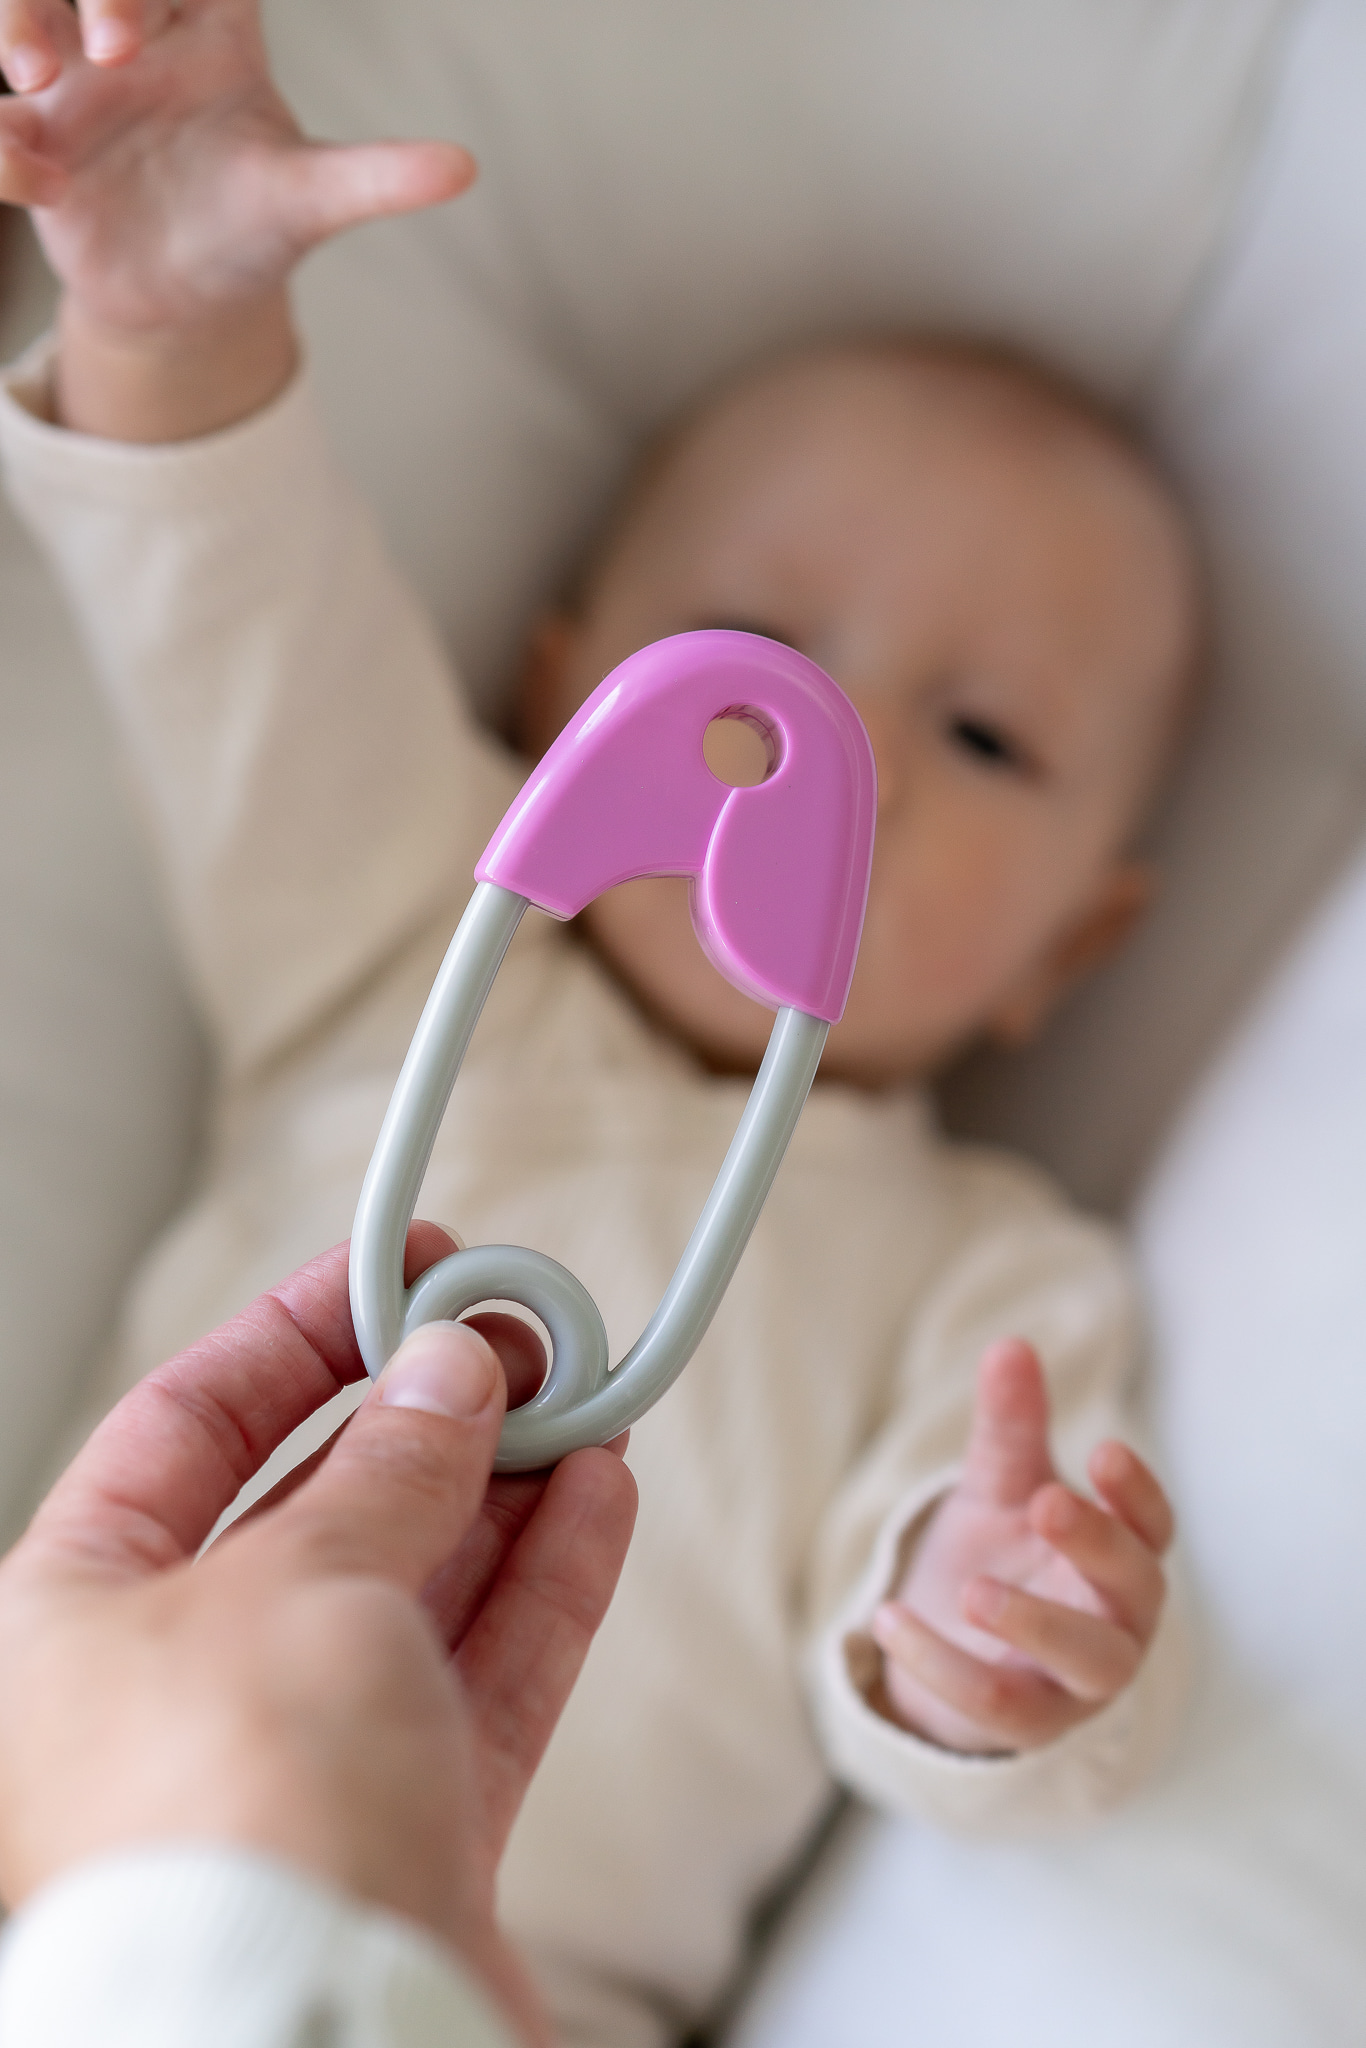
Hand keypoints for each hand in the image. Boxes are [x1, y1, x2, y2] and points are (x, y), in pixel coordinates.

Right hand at [0, 0, 473, 434]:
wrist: (190, 300)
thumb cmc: (254, 228)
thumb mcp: (311, 203)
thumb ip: (376, 178)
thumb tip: (464, 169)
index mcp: (211, 25)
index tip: (151, 22)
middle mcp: (136, 34)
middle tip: (110, 47)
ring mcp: (72, 77)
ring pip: (23, 9)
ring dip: (19, 23)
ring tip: (35, 82)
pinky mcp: (30, 131)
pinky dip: (4, 145)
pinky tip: (40, 185)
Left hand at [0, 1227, 636, 2047]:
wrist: (317, 2047)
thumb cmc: (233, 1827)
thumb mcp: (306, 1583)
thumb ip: (392, 1466)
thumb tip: (449, 1372)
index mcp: (73, 1617)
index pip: (188, 1425)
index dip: (299, 1332)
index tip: (402, 1271)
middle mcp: (174, 1690)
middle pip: (314, 1504)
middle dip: (426, 1413)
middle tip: (520, 1337)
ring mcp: (295, 1765)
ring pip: (415, 1589)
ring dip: (506, 1489)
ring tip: (581, 1403)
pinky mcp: (402, 1832)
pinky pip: (479, 1676)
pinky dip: (544, 1584)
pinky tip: (597, 1501)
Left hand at [872, 1337, 1171, 1753]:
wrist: (952, 1647)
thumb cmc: (1000, 1556)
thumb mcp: (999, 1488)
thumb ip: (1010, 1428)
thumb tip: (1011, 1344)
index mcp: (1121, 1556)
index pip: (1153, 1527)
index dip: (1137, 1493)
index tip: (1105, 1450)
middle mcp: (1118, 1621)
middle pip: (1136, 1588)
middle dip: (1098, 1545)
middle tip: (1048, 1501)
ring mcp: (1080, 1681)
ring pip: (1087, 1661)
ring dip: (1037, 1625)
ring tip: (974, 1592)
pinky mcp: (1028, 1723)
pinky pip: (997, 1703)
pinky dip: (942, 1665)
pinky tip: (888, 1620)